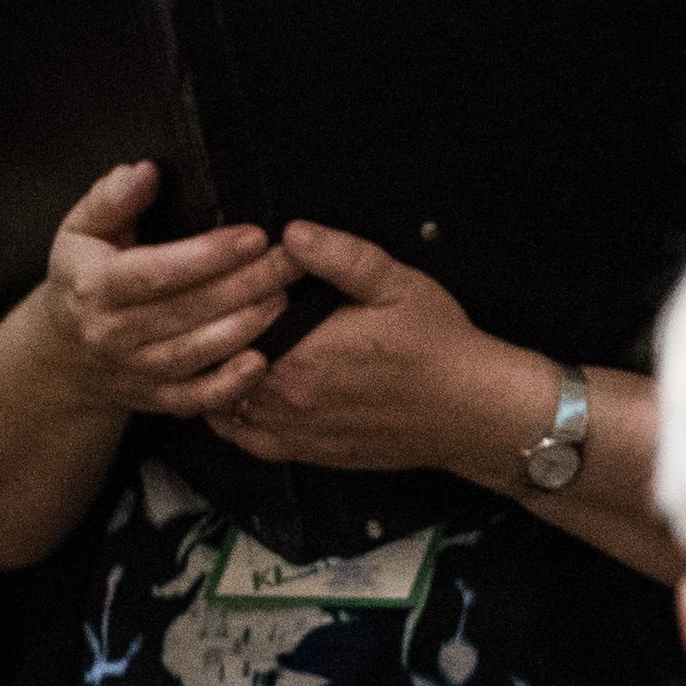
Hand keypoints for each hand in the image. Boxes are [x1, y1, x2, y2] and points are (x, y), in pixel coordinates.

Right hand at [25, 162, 290, 421]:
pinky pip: (192, 399)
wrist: (61, 353)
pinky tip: (261, 362)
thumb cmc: (82, 276)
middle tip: (291, 262)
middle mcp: (111, 333)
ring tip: (284, 298)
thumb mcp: (80, 230)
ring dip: (243, 328)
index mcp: (94, 286)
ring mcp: (132, 370)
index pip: (155, 271)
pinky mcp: (152, 398)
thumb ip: (111, 199)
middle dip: (245, 285)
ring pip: (193, 354)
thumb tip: (143, 172)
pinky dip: (227, 387)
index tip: (255, 236)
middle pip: (185, 310)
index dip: (207, 256)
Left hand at [211, 223, 546, 480]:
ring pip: (223, 403)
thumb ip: (340, 255)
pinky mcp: (306, 452)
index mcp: (302, 352)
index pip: (231, 322)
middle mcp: (288, 397)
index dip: (225, 296)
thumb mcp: (395, 284)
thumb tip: (291, 232)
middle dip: (215, 334)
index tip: (234, 278)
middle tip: (219, 307)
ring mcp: (293, 430)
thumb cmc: (437, 346)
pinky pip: (245, 439)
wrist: (470, 411)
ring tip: (220, 347)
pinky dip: (229, 416)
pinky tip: (234, 394)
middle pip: (220, 365)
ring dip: (217, 375)